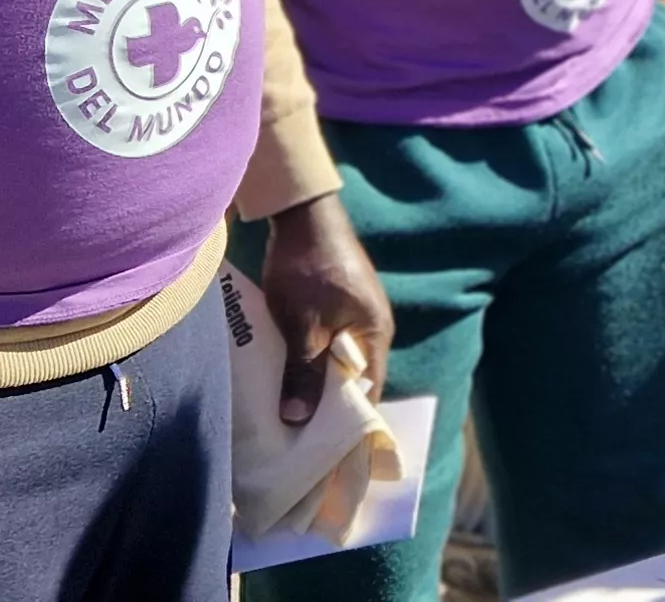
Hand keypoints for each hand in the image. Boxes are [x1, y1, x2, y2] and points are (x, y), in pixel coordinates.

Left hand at [256, 192, 392, 426]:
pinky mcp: (337, 304)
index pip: (368, 393)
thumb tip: (297, 421)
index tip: (324, 451)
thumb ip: (303, 373)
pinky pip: (328, 343)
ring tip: (289, 412)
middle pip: (353, 380)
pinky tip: (288, 373)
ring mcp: (356, 314)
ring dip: (316, 383)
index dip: (349, 424)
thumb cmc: (306, 269)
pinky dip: (311, 361)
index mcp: (375, 335)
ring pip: (337, 361)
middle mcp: (373, 327)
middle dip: (328, 408)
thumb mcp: (301, 327)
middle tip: (299, 437)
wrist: (301, 213)